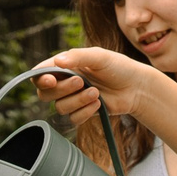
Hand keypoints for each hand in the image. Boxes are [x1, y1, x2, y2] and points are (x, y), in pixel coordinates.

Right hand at [38, 48, 168, 131]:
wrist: (136, 87)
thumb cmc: (119, 67)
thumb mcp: (99, 56)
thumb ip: (77, 57)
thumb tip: (58, 61)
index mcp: (65, 65)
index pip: (40, 73)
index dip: (40, 79)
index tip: (51, 80)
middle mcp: (65, 82)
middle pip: (45, 94)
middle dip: (62, 90)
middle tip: (81, 82)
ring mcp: (73, 98)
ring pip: (60, 107)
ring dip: (78, 101)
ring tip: (96, 92)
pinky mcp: (83, 112)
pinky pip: (73, 118)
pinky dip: (85, 112)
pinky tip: (99, 103)